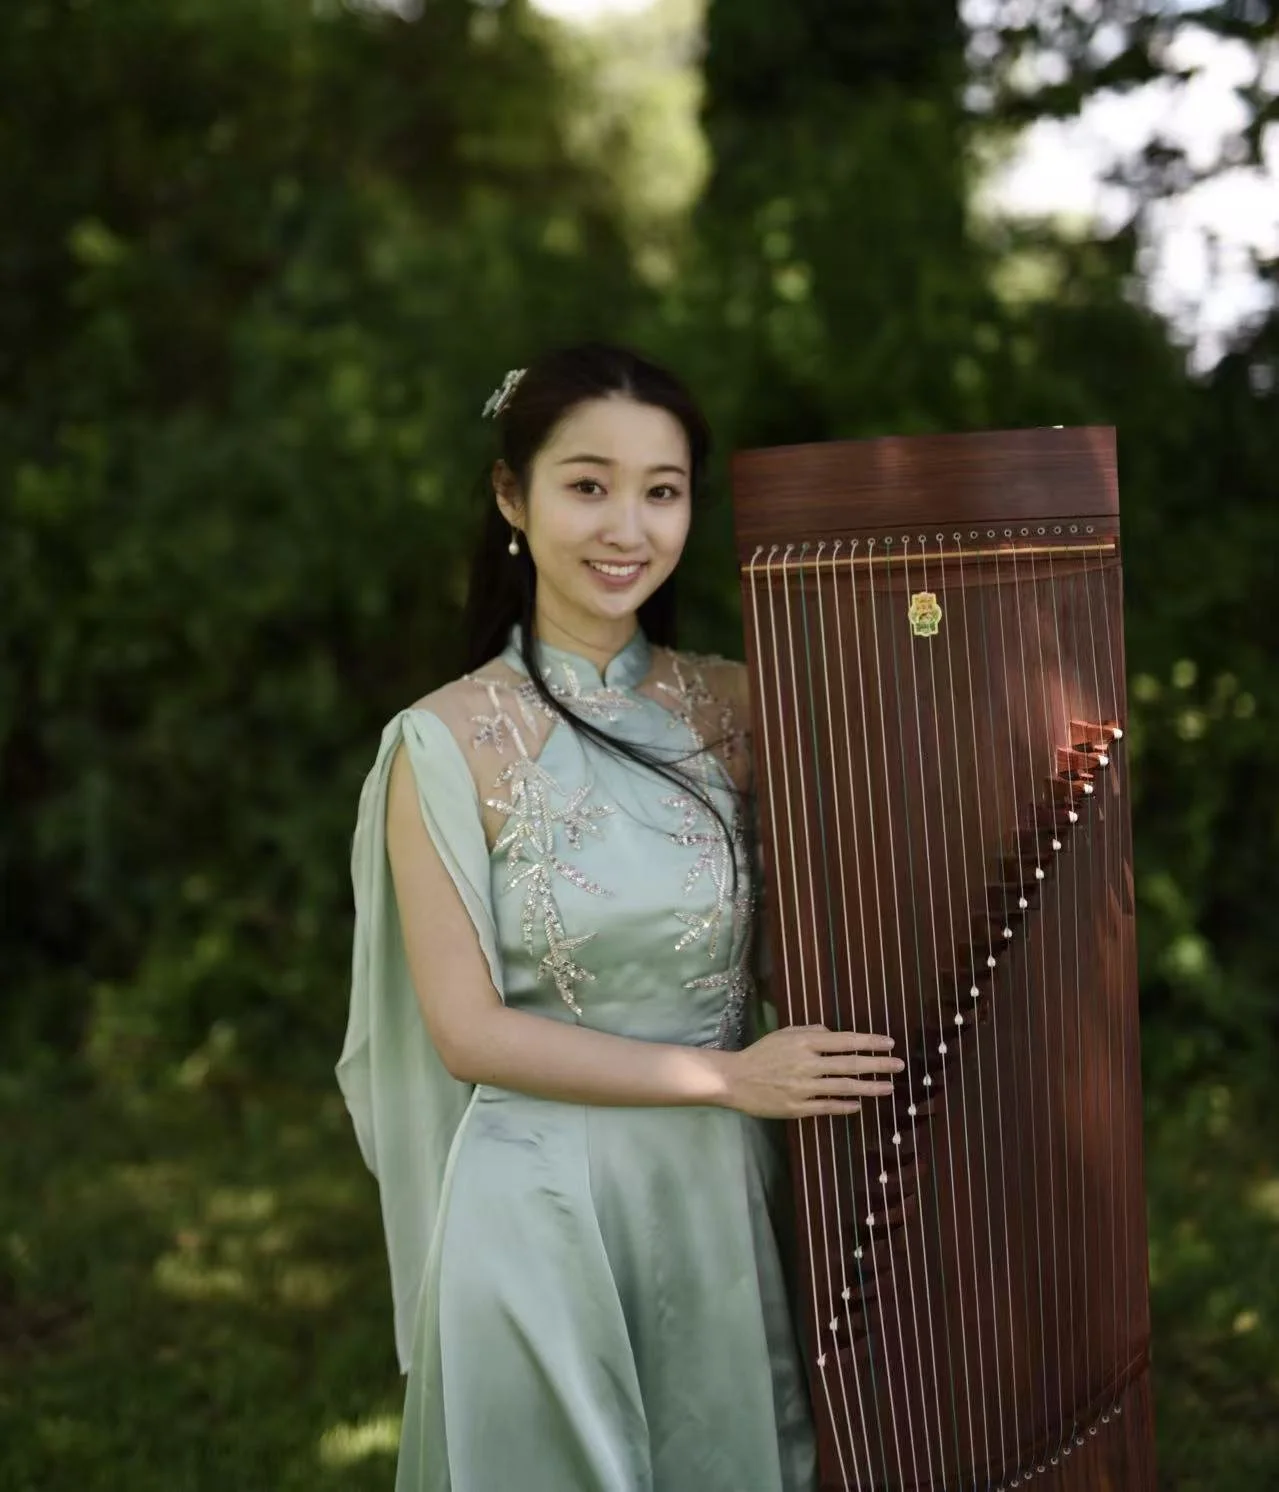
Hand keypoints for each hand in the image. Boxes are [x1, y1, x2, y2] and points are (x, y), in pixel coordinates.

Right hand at [721, 1024, 902, 1119]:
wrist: (734, 1079)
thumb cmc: (761, 1053)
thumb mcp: (784, 1034)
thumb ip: (810, 1032)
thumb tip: (832, 1034)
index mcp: (805, 1043)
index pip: (845, 1041)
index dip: (869, 1042)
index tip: (890, 1044)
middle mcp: (808, 1064)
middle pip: (850, 1064)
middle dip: (878, 1064)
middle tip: (899, 1065)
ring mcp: (804, 1088)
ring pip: (844, 1087)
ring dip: (869, 1087)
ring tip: (889, 1087)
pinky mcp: (798, 1108)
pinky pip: (828, 1106)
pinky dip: (845, 1105)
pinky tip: (859, 1104)